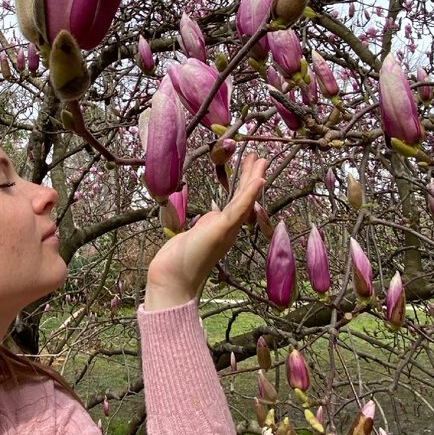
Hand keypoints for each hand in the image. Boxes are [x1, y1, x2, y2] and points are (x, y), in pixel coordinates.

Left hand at [144, 155, 267, 309]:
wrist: (173, 277)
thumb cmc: (180, 258)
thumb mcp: (195, 233)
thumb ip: (206, 223)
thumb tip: (212, 214)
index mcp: (223, 227)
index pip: (237, 200)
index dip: (245, 182)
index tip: (249, 165)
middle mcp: (230, 228)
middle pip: (244, 197)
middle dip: (251, 176)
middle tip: (259, 157)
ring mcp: (228, 229)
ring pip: (244, 199)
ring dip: (253, 178)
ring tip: (260, 160)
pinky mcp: (222, 229)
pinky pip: (239, 208)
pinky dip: (249, 194)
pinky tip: (258, 180)